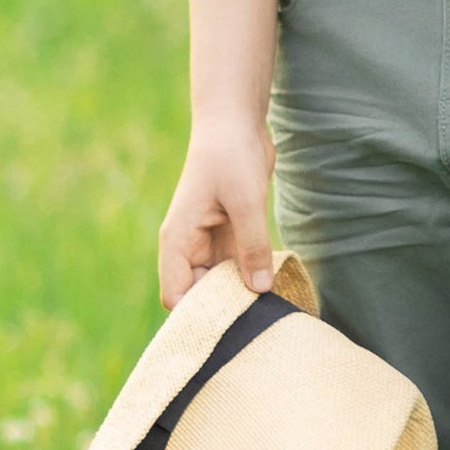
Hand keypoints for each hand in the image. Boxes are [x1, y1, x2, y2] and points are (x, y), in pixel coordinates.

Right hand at [159, 117, 275, 307]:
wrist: (236, 123)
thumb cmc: (231, 156)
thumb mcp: (246, 202)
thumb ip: (252, 246)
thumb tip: (260, 289)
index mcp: (177, 241)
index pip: (176, 295)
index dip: (197, 316)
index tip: (230, 326)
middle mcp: (189, 247)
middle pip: (199, 295)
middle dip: (224, 309)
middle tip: (258, 323)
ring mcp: (209, 242)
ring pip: (221, 283)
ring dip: (241, 294)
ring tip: (269, 312)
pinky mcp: (230, 235)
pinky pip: (237, 267)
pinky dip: (251, 278)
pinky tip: (273, 289)